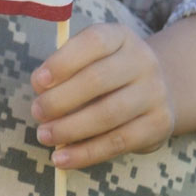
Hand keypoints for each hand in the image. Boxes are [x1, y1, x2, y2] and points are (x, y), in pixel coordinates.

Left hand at [30, 22, 177, 168]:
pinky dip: (86, 153)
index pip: (93, 42)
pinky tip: (62, 158)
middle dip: (60, 99)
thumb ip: (64, 69)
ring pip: (108, 114)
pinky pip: (119, 142)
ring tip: (44, 135)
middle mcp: (143, 61)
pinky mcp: (159, 124)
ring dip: (70, 129)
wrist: (157, 89)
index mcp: (120, 37)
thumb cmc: (106, 72)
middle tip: (37, 112)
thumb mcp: (88, 59)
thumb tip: (42, 91)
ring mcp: (155, 92)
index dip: (63, 62)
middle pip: (97, 80)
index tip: (37, 82)